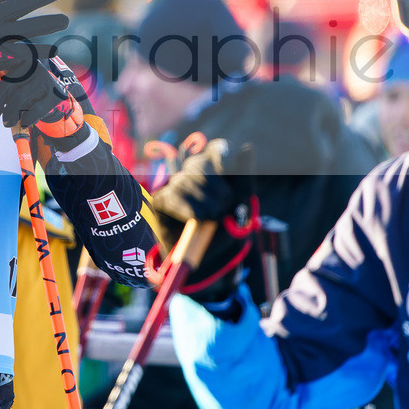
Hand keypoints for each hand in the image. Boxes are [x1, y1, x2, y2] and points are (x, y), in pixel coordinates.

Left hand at [0, 54, 83, 138]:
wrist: (56, 93)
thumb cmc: (28, 88)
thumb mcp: (16, 80)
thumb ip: (2, 82)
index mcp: (20, 58)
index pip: (0, 68)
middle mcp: (33, 65)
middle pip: (7, 86)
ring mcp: (44, 78)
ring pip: (19, 98)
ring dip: (10, 114)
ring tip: (7, 122)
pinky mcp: (54, 93)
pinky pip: (35, 109)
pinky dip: (27, 118)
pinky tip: (24, 122)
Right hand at [151, 139, 254, 302]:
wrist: (209, 261)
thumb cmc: (227, 231)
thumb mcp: (242, 206)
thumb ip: (244, 178)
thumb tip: (248, 147)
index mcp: (217, 171)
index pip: (218, 149)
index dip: (223, 158)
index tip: (229, 177)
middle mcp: (194, 173)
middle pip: (200, 165)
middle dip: (215, 189)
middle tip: (222, 210)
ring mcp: (175, 185)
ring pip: (185, 180)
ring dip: (202, 202)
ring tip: (210, 218)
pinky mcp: (161, 199)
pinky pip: (171, 196)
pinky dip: (186, 208)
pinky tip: (194, 219)